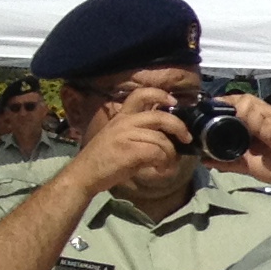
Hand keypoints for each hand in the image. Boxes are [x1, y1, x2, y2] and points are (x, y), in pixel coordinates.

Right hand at [70, 91, 189, 196]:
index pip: (141, 94)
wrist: (84, 174)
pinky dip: (164, 163)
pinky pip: (158, 153)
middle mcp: (124, 122)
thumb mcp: (121, 138)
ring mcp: (125, 135)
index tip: (174, 102)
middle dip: (179, 127)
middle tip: (186, 138)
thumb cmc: (105, 160)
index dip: (161, 95)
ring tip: (167, 165)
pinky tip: (160, 170)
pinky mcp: (129, 150)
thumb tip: (168, 136)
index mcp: (122, 117)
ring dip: (170, 155)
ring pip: (162, 139)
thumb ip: (140, 132)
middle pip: (160, 116)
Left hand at [217, 92, 270, 197]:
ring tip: (256, 140)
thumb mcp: (244, 165)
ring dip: (251, 123)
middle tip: (235, 128)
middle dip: (236, 111)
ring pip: (257, 108)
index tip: (214, 110)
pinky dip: (267, 132)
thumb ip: (226, 161)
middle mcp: (266, 116)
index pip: (238, 102)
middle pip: (247, 100)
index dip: (226, 103)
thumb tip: (204, 160)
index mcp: (254, 122)